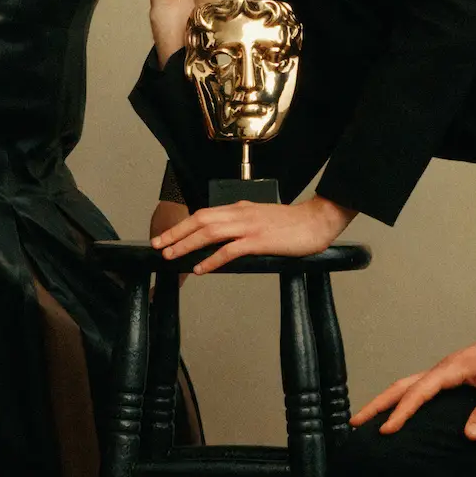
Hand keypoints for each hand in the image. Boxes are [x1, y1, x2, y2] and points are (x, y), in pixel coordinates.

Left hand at [151, 193, 352, 273]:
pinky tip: (201, 268)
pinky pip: (229, 250)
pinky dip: (212, 259)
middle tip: (158, 246)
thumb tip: (226, 238)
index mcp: (239, 209)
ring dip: (187, 244)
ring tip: (171, 256)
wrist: (317, 221)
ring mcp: (248, 227)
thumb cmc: (292, 223)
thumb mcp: (261, 218)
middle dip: (176, 233)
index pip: (203, 215)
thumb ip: (243, 224)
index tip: (166, 237)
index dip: (182, 226)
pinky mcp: (258, 241)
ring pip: (209, 233)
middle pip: (200, 221)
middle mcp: (240, 214)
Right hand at [352, 307, 475, 436]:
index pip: (418, 392)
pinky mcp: (450, 378)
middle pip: (401, 386)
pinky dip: (404, 400)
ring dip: (387, 402)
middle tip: (355, 422)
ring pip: (408, 386)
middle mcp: (442, 370)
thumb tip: (470, 436)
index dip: (401, 412)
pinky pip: (419, 390)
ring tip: (369, 420)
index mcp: (450, 369)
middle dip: (377, 404)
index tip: (386, 430)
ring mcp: (444, 373)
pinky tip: (402, 413)